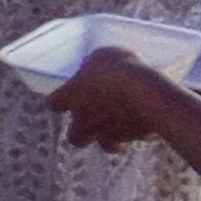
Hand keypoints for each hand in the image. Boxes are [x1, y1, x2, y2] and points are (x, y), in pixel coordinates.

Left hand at [46, 47, 180, 151]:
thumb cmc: (120, 69)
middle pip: (74, 136)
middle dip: (84, 130)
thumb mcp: (103, 56)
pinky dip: (134, 138)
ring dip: (111, 137)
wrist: (146, 93)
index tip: (69, 94)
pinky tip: (142, 126)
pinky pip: (130, 143)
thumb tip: (93, 66)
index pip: (54, 102)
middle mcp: (83, 120)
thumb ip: (93, 64)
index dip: (61, 99)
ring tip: (122, 124)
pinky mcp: (131, 140)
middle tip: (97, 116)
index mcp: (71, 96)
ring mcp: (106, 134)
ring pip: (104, 145)